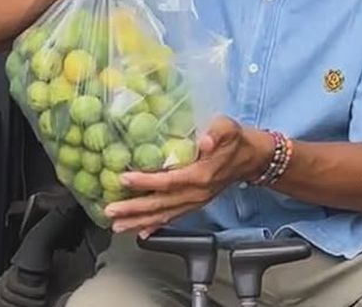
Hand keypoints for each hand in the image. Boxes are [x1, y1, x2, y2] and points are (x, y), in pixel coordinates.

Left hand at [103, 116, 269, 237]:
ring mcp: (196, 202)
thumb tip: (205, 141)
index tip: (124, 178)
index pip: (169, 180)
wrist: (251, 158)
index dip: (146, 181)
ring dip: (139, 221)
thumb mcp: (228, 128)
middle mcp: (197, 193)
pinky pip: (173, 218)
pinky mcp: (195, 204)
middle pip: (161, 204)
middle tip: (110, 211)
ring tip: (117, 226)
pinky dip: (155, 226)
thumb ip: (217, 133)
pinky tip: (141, 232)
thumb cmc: (236, 140)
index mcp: (201, 174)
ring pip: (164, 215)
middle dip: (134, 209)